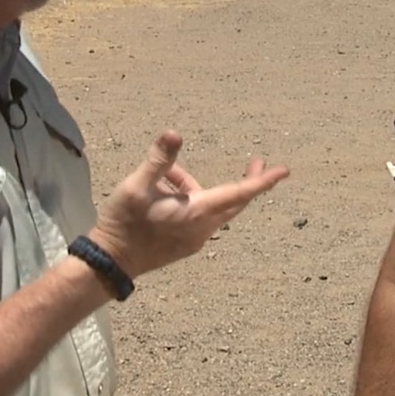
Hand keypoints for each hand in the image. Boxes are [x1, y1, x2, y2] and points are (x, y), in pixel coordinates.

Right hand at [89, 130, 289, 278]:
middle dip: (247, 182)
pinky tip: (165, 190)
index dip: (262, 181)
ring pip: (213, 208)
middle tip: (256, 161)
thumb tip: (174, 133)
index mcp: (197, 213)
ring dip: (199, 188)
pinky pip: (200, 217)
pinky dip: (191, 200)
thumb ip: (159, 160)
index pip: (240, 194)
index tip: (283, 171)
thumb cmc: (124, 223)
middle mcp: (203, 229)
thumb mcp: (137, 186)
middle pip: (235, 202)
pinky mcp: (185, 245)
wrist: (111, 263)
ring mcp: (195, 239)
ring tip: (167, 174)